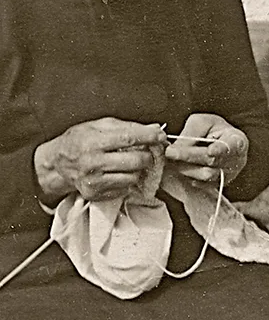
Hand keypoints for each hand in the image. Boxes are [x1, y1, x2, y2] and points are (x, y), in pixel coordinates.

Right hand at [34, 118, 166, 201]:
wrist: (56, 164)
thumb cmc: (78, 141)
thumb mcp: (98, 126)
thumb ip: (127, 126)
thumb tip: (154, 129)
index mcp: (93, 142)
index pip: (129, 138)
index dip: (149, 137)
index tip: (161, 136)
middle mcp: (93, 163)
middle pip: (136, 161)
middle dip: (148, 155)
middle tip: (147, 151)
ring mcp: (94, 181)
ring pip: (134, 177)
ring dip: (138, 170)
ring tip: (130, 162)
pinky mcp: (96, 194)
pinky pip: (124, 188)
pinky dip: (127, 180)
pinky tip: (118, 173)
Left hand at [164, 113, 247, 183]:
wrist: (217, 143)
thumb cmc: (211, 131)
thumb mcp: (203, 122)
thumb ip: (192, 132)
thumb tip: (175, 148)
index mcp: (237, 140)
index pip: (233, 146)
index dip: (222, 149)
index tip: (211, 151)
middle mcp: (236, 160)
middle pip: (212, 160)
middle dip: (189, 156)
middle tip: (169, 151)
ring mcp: (228, 175)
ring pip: (206, 175)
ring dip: (186, 168)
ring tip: (172, 160)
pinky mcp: (218, 185)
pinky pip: (202, 186)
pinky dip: (188, 178)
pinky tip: (179, 170)